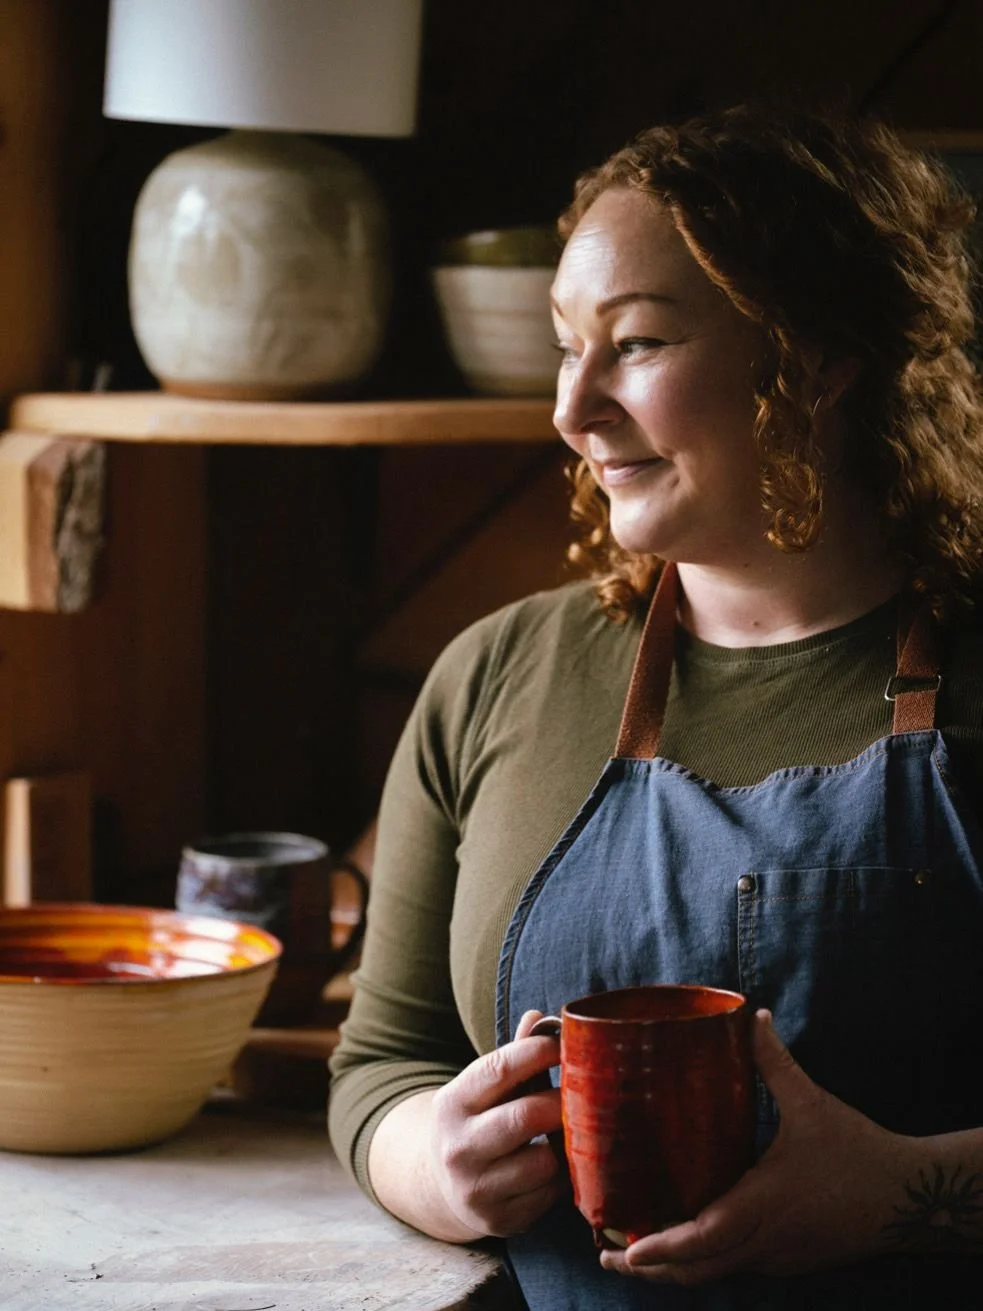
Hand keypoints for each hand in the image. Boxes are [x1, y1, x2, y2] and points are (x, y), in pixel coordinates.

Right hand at [428, 1009, 564, 1238]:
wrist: (439, 1184)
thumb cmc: (475, 1122)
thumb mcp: (481, 1089)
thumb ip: (512, 1056)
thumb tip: (540, 1018)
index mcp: (452, 1104)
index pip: (500, 1069)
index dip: (540, 1052)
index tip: (567, 1043)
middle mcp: (457, 1147)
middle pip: (527, 1116)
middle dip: (561, 1102)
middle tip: (582, 1092)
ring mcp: (476, 1188)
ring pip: (544, 1160)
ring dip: (565, 1145)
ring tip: (569, 1131)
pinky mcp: (498, 1220)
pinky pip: (549, 1194)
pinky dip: (562, 1178)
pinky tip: (557, 1165)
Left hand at [601, 1010, 916, 1283]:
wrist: (908, 1198)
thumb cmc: (858, 1151)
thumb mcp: (812, 1102)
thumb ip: (775, 1061)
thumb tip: (751, 1018)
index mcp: (763, 1204)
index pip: (703, 1239)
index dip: (661, 1247)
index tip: (626, 1249)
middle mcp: (765, 1241)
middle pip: (697, 1270)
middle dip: (649, 1268)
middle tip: (605, 1255)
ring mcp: (777, 1258)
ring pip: (715, 1274)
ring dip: (673, 1268)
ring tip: (632, 1253)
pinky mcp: (788, 1261)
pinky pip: (736, 1267)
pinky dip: (703, 1263)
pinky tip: (685, 1245)